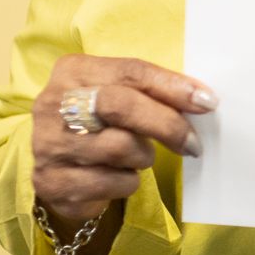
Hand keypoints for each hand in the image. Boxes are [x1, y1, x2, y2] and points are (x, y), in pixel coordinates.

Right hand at [32, 56, 217, 224]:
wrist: (61, 163)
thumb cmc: (103, 121)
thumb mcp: (123, 94)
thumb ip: (155, 90)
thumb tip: (203, 100)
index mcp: (74, 71)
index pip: (131, 72)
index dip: (173, 87)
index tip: (207, 102)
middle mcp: (53, 104)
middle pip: (121, 106)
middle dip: (166, 124)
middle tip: (192, 142)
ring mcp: (47, 144)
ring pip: (119, 148)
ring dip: (143, 156)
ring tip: (139, 156)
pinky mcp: (49, 181)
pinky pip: (109, 183)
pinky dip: (127, 183)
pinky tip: (119, 176)